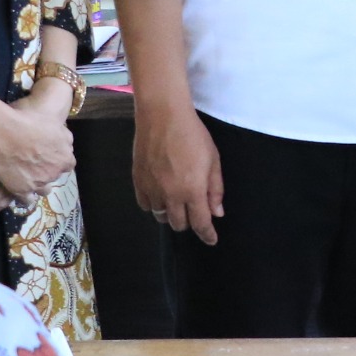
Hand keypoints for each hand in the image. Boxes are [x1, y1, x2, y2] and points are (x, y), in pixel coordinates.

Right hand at [0, 85, 74, 200]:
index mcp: (66, 158)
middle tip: (36, 164)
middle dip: (47, 171)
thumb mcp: (56, 125)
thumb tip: (66, 142)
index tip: (50, 157)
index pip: (67, 164)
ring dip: (39, 185)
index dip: (58, 160)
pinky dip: (25, 197)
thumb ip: (64, 137)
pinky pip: (27, 200)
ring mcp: (39, 183)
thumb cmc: (31, 123)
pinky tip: (21, 191)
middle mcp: (55, 173)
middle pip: (54, 176)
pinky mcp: (22, 190)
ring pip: (43, 190)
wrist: (6, 133)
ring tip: (29, 178)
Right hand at [133, 103, 223, 244]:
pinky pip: (145, 204)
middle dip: (189, 222)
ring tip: (177, 201)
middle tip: (194, 211)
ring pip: (160, 216)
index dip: (207, 235)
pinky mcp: (138, 181)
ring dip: (171, 213)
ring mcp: (151, 189)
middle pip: (178, 224)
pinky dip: (154, 204)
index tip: (211, 240)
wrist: (163, 116)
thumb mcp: (213, 160)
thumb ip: (215, 189)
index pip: (200, 223)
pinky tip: (161, 195)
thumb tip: (216, 213)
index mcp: (192, 190)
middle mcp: (170, 195)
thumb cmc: (193, 135)